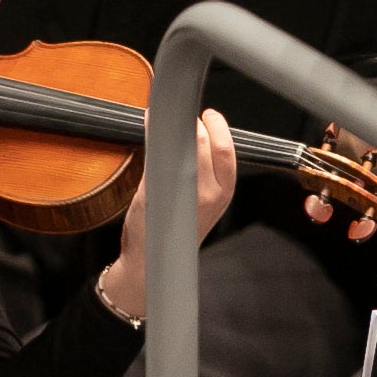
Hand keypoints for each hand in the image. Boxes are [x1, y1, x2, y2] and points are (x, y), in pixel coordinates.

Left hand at [110, 109, 238, 319]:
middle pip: (202, 142)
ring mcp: (180, 192)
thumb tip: (195, 134)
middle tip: (182, 115)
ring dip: (171, 126)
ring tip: (163, 118)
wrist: (152, 261)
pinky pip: (156, 156)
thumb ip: (202, 170)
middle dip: (192, 122)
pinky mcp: (153, 191)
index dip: (218, 126)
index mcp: (222, 193)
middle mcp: (206, 193)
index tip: (208, 115)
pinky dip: (153, 136)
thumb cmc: (177, 229)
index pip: (226, 150)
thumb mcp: (202, 200)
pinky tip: (150, 127)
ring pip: (180, 146)